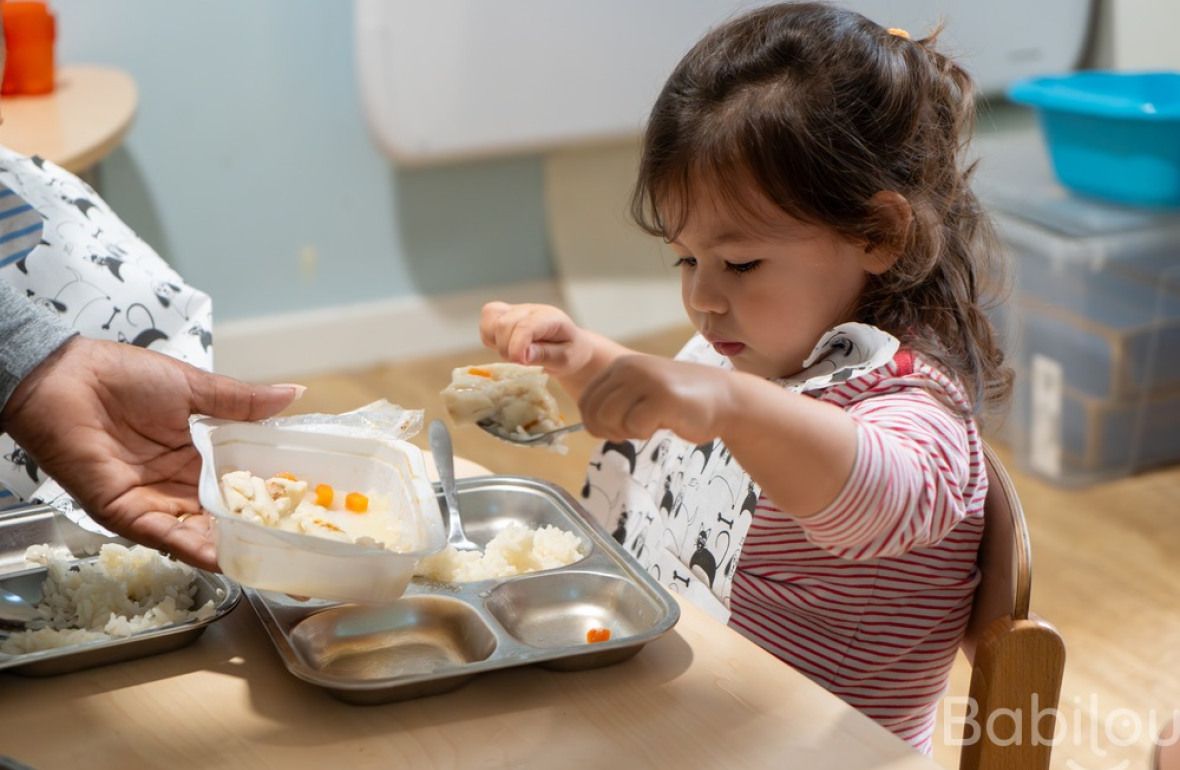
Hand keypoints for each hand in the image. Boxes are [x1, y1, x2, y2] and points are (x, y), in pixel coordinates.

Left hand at [0, 337, 299, 570]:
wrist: (68, 379)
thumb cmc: (126, 376)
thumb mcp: (197, 388)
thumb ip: (243, 402)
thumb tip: (295, 393)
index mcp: (200, 453)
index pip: (244, 481)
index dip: (274, 493)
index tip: (312, 504)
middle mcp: (181, 483)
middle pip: (227, 513)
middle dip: (260, 530)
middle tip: (303, 543)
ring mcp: (156, 501)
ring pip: (203, 531)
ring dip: (235, 546)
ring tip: (273, 558)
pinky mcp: (128, 513)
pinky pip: (166, 536)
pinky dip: (196, 548)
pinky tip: (226, 557)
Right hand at [479, 301, 594, 378]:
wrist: (569, 346)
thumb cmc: (569, 353)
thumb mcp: (564, 359)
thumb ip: (544, 355)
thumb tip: (522, 355)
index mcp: (550, 318)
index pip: (526, 325)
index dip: (517, 345)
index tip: (519, 361)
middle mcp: (531, 309)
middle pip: (504, 324)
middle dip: (507, 349)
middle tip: (521, 362)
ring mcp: (516, 310)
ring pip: (491, 321)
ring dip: (497, 343)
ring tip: (514, 354)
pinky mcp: (503, 315)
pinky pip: (486, 324)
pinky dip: (489, 338)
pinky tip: (505, 347)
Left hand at [577, 355, 734, 443]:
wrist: (725, 398)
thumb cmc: (681, 402)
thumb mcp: (640, 392)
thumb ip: (614, 401)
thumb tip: (587, 423)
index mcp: (621, 365)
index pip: (586, 401)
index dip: (595, 424)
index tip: (616, 430)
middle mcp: (630, 368)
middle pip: (594, 411)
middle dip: (608, 431)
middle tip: (631, 432)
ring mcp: (646, 381)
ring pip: (609, 418)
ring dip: (625, 432)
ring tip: (646, 426)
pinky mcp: (663, 397)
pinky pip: (634, 425)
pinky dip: (644, 432)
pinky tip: (663, 424)